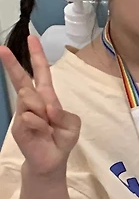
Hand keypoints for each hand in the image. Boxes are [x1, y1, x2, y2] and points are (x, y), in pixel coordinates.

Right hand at [0, 36, 80, 175]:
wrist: (52, 161)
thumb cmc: (62, 139)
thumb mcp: (71, 124)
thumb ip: (63, 113)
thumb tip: (47, 107)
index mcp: (47, 96)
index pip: (41, 72)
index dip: (37, 56)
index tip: (31, 38)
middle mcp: (32, 102)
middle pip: (22, 80)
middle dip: (13, 64)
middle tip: (2, 49)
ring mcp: (23, 113)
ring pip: (29, 99)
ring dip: (43, 111)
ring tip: (49, 125)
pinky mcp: (18, 126)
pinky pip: (30, 117)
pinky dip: (41, 125)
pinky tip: (43, 133)